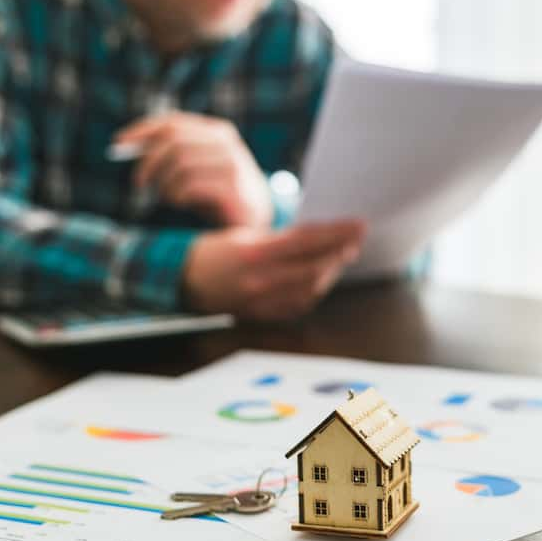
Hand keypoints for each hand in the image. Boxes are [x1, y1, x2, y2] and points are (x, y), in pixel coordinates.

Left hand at [115, 112, 272, 227]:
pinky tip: (183, 203)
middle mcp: (226, 144)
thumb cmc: (219, 194)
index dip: (142, 130)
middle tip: (138, 183)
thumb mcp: (198, 168)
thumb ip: (173, 154)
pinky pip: (189, 186)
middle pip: (172, 141)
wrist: (257, 221)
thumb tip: (129, 146)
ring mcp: (232, 165)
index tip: (118, 142)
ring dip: (165, 185)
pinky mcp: (232, 189)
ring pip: (178, 164)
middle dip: (148, 162)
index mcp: (218, 132)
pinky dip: (177, 196)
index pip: (172, 122)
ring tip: (170, 198)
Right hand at [183, 220, 365, 320]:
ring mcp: (261, 301)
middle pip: (314, 267)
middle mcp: (260, 280)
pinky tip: (324, 277)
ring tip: (344, 255)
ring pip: (311, 289)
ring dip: (331, 271)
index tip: (357, 225)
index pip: (307, 241)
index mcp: (254, 253)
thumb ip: (280, 239)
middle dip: (341, 251)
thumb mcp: (245, 235)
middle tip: (357, 238)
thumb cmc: (214, 252)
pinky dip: (316, 291)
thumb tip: (318, 237)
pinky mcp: (262, 315)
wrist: (184, 280)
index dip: (337, 233)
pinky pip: (299, 306)